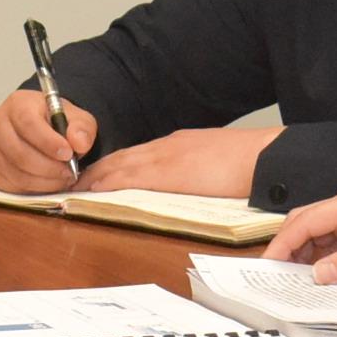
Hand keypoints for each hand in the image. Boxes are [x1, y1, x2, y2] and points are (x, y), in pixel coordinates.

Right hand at [0, 86, 93, 192]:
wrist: (41, 129)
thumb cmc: (55, 121)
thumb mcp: (76, 118)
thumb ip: (82, 128)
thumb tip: (78, 143)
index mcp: (18, 104)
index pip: (28, 123)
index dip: (48, 142)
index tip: (67, 153)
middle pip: (20, 153)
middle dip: (49, 167)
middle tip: (70, 171)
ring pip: (17, 173)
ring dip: (45, 181)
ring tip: (63, 177)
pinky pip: (12, 185)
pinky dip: (34, 188)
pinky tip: (49, 181)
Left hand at [82, 125, 273, 198]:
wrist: (264, 158)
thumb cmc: (249, 164)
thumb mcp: (215, 162)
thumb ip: (196, 169)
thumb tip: (187, 182)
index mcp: (178, 145)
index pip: (136, 154)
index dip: (113, 164)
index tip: (96, 174)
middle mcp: (166, 147)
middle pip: (121, 157)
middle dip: (96, 170)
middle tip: (73, 181)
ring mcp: (165, 158)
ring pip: (118, 165)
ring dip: (95, 177)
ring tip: (74, 188)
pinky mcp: (166, 173)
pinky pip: (127, 178)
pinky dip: (106, 184)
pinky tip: (92, 191)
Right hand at [262, 183, 336, 282]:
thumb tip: (317, 275)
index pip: (306, 220)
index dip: (283, 243)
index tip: (268, 265)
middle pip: (308, 224)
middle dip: (290, 248)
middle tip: (276, 276)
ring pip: (321, 235)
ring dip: (308, 256)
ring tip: (295, 280)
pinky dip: (327, 259)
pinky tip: (322, 276)